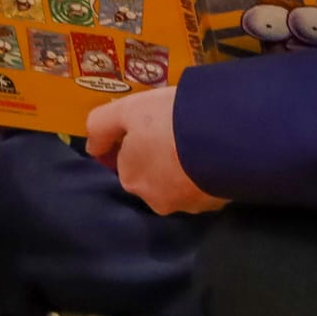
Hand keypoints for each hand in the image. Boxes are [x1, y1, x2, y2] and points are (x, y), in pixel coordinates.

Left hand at [86, 89, 227, 215]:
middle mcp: (154, 200)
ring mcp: (187, 206)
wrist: (225, 136)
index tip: (153, 125)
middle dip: (160, 158)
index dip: (137, 141)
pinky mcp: (216, 205)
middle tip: (177, 130)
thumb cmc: (169, 120)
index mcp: (130, 178)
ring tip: (200, 141)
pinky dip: (206, 173)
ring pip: (179, 184)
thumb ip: (101, 126)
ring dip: (184, 168)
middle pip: (153, 175)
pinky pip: (205, 186)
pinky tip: (216, 153)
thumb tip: (92, 147)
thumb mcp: (127, 109)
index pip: (126, 162)